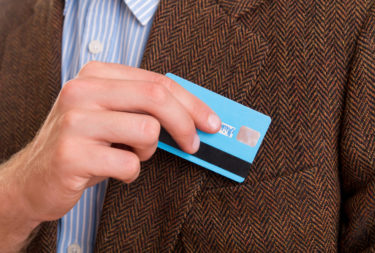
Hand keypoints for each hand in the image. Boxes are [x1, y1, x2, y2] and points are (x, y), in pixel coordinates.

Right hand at [0, 62, 220, 250]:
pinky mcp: (72, 154)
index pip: (157, 81)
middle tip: (195, 144)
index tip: (211, 121)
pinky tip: (114, 171)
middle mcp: (82, 91)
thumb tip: (193, 115)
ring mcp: (75, 122)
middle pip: (156, 98)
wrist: (34, 177)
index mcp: (95, 75)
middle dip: (186, 124)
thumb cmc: (82, 145)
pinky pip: (130, 164)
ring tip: (129, 155)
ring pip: (147, 132)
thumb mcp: (110, 115)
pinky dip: (131, 173)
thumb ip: (143, 107)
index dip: (191, 102)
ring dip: (147, 152)